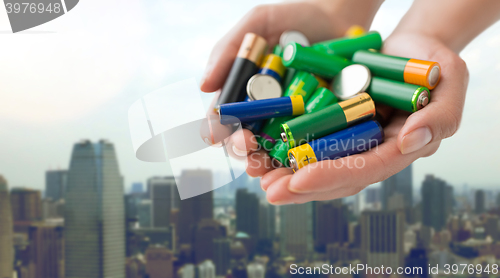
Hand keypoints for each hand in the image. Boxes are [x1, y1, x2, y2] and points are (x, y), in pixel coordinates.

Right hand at [200, 1, 352, 161]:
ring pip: (271, 149)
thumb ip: (229, 49)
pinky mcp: (316, 126)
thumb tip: (204, 85)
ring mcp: (289, 120)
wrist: (341, 17)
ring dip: (265, 162)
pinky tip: (296, 165)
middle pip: (243, 138)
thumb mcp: (259, 22)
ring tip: (265, 166)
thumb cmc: (295, 17)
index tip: (218, 133)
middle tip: (247, 146)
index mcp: (242, 91)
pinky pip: (306, 146)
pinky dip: (299, 158)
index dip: (217, 128)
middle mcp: (262, 111)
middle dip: (240, 148)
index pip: (222, 117)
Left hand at [259, 32, 467, 203]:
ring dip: (285, 173)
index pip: (365, 169)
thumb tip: (409, 141)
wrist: (412, 49)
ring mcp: (350, 140)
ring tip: (258, 177)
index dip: (333, 176)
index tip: (300, 181)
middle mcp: (370, 151)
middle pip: (335, 176)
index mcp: (397, 149)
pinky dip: (282, 146)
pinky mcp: (333, 125)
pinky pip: (306, 140)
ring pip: (315, 163)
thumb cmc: (435, 66)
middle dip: (301, 187)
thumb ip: (439, 115)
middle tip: (270, 192)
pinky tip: (260, 150)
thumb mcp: (450, 83)